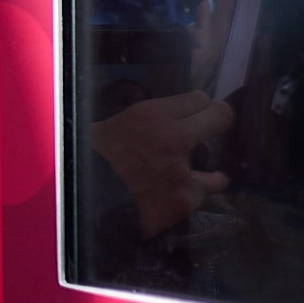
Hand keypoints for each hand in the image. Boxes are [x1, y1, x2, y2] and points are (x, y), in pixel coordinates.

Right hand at [90, 91, 232, 237]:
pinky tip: (181, 204)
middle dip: (220, 119)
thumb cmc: (86, 158)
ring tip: (214, 180)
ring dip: (212, 178)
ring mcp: (183, 174)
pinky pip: (196, 200)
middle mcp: (176, 139)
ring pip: (216, 176)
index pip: (197, 98)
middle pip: (220, 118)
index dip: (198, 104)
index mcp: (152, 116)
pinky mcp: (182, 202)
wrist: (83, 197)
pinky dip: (188, 202)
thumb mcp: (104, 129)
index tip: (197, 108)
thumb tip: (142, 130)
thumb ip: (133, 126)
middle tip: (218, 124)